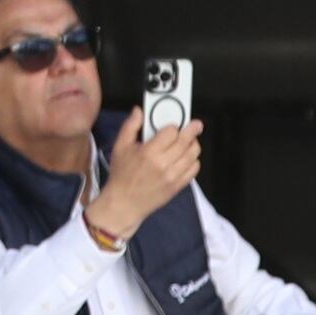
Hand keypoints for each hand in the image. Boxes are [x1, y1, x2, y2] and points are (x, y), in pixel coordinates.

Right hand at [89, 108, 201, 244]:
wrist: (124, 203)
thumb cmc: (121, 175)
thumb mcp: (120, 147)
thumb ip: (130, 126)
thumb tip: (139, 110)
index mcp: (149, 152)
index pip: (171, 131)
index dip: (172, 127)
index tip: (171, 127)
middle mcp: (163, 164)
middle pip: (186, 141)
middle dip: (192, 130)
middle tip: (195, 125)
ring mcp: (173, 176)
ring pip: (193, 154)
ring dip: (193, 145)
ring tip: (189, 142)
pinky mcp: (178, 186)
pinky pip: (194, 169)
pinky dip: (193, 161)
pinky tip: (187, 158)